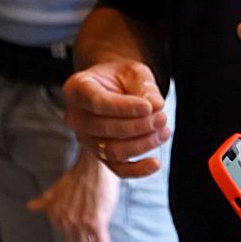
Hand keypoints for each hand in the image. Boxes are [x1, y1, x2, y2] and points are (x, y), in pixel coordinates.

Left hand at [27, 154, 121, 241]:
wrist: (95, 166)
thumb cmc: (78, 175)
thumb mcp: (57, 189)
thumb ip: (44, 201)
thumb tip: (30, 206)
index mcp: (56, 216)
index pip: (65, 237)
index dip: (76, 236)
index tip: (84, 233)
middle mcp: (66, 222)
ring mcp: (81, 224)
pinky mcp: (97, 223)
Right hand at [62, 60, 169, 178]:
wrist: (114, 88)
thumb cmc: (122, 77)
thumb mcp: (133, 72)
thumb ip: (144, 86)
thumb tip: (157, 105)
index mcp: (77, 89)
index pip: (97, 102)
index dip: (124, 107)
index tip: (149, 107)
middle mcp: (76, 117)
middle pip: (104, 128)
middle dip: (137, 126)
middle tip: (162, 118)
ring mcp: (85, 139)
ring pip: (112, 150)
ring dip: (141, 144)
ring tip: (164, 132)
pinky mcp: (99, 155)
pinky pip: (117, 169)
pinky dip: (137, 169)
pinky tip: (155, 163)